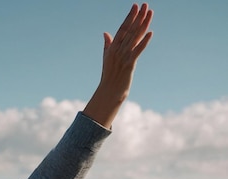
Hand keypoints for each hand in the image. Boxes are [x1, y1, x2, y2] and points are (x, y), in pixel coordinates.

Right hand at [83, 3, 153, 127]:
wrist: (109, 92)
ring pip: (135, 38)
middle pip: (130, 30)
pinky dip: (144, 42)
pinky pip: (138, 51)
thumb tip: (105, 33)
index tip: (135, 6)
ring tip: (150, 13)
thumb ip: (107, 44)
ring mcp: (123, 57)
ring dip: (143, 25)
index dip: (130, 17)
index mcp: (112, 48)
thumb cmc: (109, 76)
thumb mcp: (106, 58)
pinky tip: (150, 33)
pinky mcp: (129, 65)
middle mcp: (117, 50)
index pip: (122, 29)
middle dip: (138, 17)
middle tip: (145, 5)